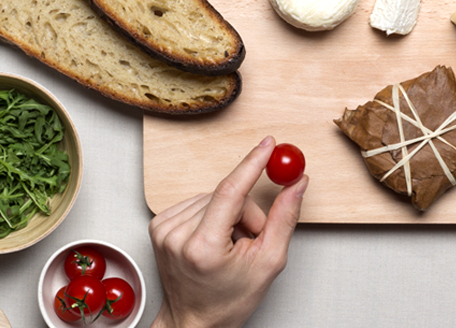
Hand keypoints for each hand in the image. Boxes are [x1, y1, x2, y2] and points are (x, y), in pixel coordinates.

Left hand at [149, 136, 307, 327]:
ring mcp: (164, 229)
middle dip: (247, 212)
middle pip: (227, 195)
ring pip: (213, 197)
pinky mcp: (158, 225)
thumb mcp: (269, 262)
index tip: (268, 145)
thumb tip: (296, 183)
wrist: (194, 321)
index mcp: (203, 247)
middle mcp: (177, 235)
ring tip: (228, 245)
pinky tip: (213, 239)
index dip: (252, 164)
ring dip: (229, 215)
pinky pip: (198, 203)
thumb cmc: (229, 299)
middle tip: (249, 240)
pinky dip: (212, 216)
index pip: (231, 191)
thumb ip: (285, 217)